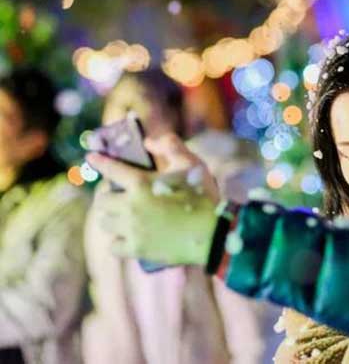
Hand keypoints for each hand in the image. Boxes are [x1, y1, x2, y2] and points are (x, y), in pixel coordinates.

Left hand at [87, 133, 219, 265]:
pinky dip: (118, 240)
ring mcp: (132, 229)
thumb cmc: (203, 196)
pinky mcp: (137, 249)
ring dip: (110, 217)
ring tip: (120, 216)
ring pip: (104, 223)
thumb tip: (149, 143)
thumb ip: (170, 146)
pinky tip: (125, 236)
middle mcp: (130, 206)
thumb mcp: (191, 163)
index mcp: (141, 183)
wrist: (213, 233)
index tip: (91, 158)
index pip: (111, 169)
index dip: (99, 162)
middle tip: (117, 195)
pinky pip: (114, 246)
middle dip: (107, 195)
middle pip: (102, 200)